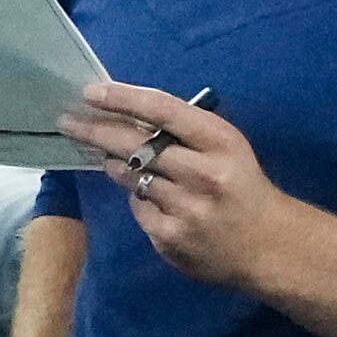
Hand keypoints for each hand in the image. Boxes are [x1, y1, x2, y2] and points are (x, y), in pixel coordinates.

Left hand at [61, 81, 294, 289]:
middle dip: (96, 130)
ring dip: (116, 164)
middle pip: (135, 145)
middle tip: (68, 121)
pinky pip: (138, 207)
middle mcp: (202, 173)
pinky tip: (158, 200)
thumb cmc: (242, 185)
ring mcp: (184, 209)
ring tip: (113, 158)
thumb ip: (184, 132)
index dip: (123, 98)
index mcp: (221, 142)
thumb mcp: (226, 148)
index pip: (163, 110)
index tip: (91, 92)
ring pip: (130, 176)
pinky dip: (140, 199)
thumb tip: (127, 116)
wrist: (268, 244)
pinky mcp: (169, 237)